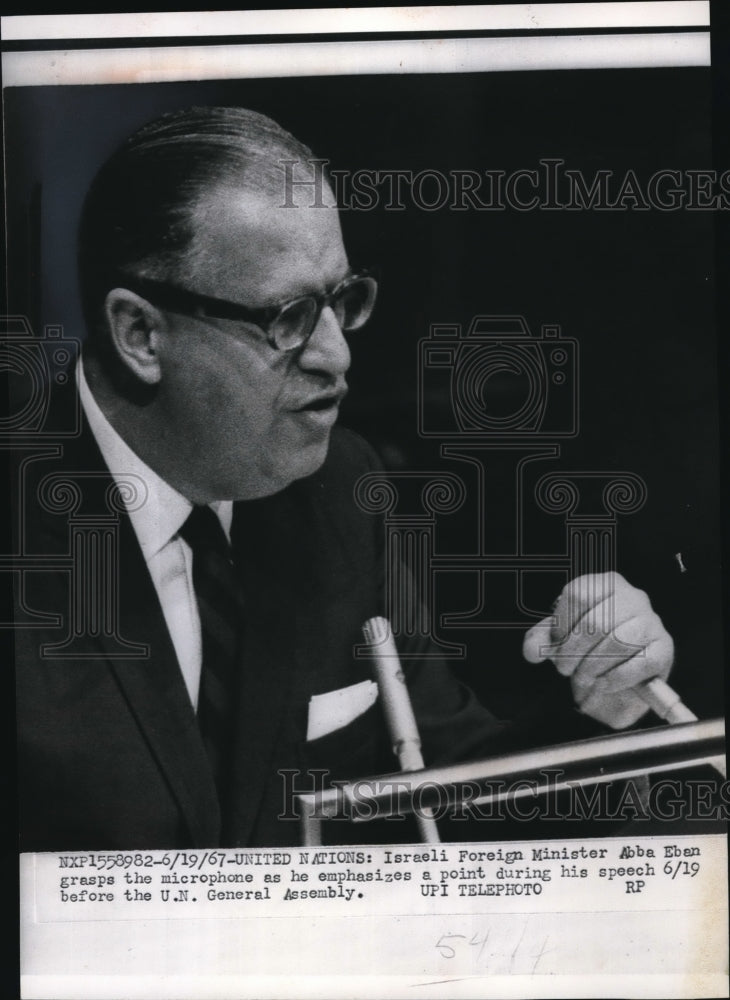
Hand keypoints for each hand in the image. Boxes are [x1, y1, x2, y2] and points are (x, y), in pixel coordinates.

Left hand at [522, 572, 673, 728]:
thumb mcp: (562, 638)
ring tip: (582, 678)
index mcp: (605, 584)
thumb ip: (541, 640)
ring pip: (618, 641)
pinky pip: (640, 662)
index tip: (555, 646)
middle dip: (574, 652)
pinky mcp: (664, 647)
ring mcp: (652, 621)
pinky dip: (616, 678)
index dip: (561, 624)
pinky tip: (604, 683)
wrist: (621, 672)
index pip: (578, 594)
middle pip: (596, 621)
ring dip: (593, 666)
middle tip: (564, 669)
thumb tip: (532, 651)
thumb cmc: (591, 646)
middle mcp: (632, 596)